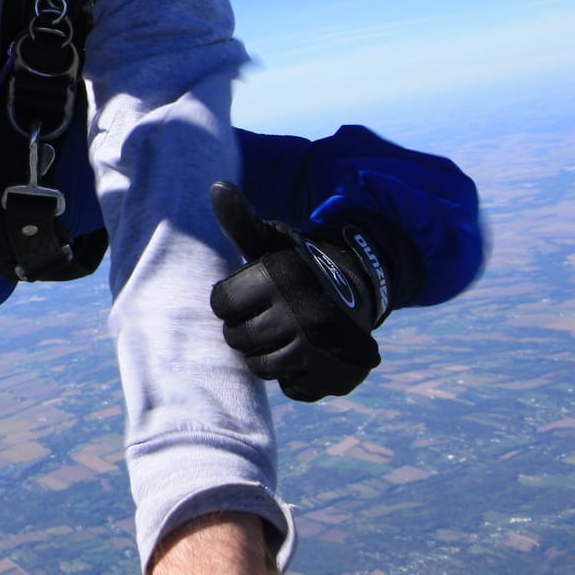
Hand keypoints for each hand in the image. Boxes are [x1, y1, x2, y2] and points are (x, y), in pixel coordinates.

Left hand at [207, 182, 385, 401]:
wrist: (358, 292)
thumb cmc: (298, 267)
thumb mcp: (271, 241)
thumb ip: (240, 220)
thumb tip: (216, 186)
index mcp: (280, 278)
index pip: (220, 304)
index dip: (232, 300)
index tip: (252, 293)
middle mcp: (302, 315)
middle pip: (237, 340)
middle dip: (247, 329)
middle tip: (271, 314)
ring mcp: (321, 350)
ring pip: (262, 368)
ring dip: (268, 354)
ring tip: (287, 333)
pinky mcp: (335, 378)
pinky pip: (292, 388)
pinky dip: (296, 376)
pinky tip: (309, 353)